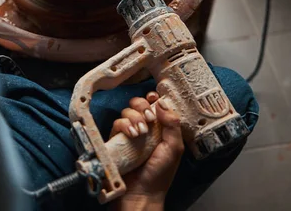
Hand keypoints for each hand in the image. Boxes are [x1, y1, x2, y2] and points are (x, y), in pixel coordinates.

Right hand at [109, 92, 183, 210]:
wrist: (142, 193)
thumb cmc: (160, 174)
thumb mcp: (174, 148)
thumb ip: (172, 124)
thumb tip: (162, 102)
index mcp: (160, 128)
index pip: (154, 105)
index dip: (153, 98)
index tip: (153, 98)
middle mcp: (144, 128)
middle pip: (138, 104)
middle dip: (142, 106)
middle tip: (149, 119)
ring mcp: (129, 133)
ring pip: (127, 111)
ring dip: (134, 117)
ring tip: (141, 132)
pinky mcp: (116, 139)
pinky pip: (117, 123)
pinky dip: (124, 125)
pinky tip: (132, 135)